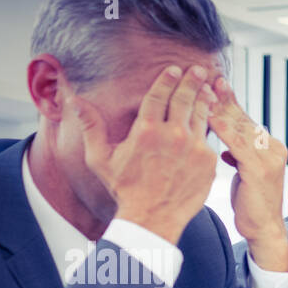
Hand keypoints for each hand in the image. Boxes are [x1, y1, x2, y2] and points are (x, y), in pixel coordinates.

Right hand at [75, 64, 217, 244]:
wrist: (152, 218)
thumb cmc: (125, 189)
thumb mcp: (100, 158)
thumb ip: (91, 126)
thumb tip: (74, 101)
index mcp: (146, 130)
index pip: (159, 94)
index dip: (167, 79)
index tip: (173, 69)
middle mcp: (173, 135)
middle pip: (184, 98)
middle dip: (191, 81)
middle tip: (198, 70)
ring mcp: (194, 148)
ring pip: (201, 115)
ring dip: (204, 99)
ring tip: (208, 88)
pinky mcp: (207, 161)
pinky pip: (209, 138)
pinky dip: (211, 125)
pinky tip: (213, 118)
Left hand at [207, 75, 287, 270]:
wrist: (264, 229)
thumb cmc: (251, 203)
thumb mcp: (243, 173)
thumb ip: (237, 154)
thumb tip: (224, 141)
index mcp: (271, 148)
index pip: (247, 119)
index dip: (231, 101)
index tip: (216, 83)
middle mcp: (273, 149)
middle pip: (244, 119)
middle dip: (224, 99)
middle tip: (207, 78)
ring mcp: (269, 159)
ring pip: (241, 128)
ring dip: (221, 109)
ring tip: (204, 92)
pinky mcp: (260, 170)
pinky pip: (238, 145)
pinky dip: (223, 130)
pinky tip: (208, 117)